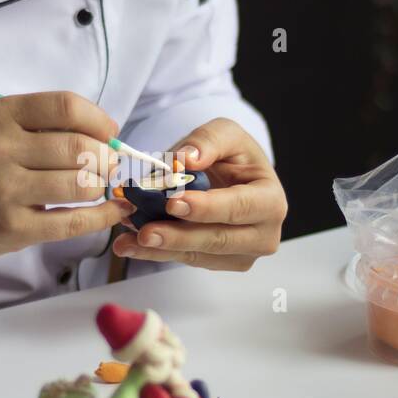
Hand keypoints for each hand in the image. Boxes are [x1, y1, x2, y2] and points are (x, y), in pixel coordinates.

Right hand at [0, 91, 133, 262]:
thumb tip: (105, 138)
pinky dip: (103, 216)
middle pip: (79, 148)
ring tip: (98, 185)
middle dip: (105, 157)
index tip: (109, 133)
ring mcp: (7, 191)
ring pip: (81, 185)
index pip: (66, 106)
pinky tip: (115, 211)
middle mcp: (1, 149)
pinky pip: (74, 222)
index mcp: (0, 116)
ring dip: (101, 185)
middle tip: (108, 164)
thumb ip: (40, 126)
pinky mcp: (14, 228)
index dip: (98, 120)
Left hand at [112, 118, 285, 270]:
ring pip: (198, 255)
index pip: (239, 207)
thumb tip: (185, 160)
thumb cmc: (232, 156)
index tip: (173, 203)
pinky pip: (186, 260)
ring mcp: (242, 254)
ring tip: (127, 241)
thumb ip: (207, 141)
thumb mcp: (224, 134)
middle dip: (178, 236)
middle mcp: (263, 234)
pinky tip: (131, 244)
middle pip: (218, 240)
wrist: (230, 177)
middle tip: (145, 231)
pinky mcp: (219, 263)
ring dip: (160, 249)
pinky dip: (156, 253)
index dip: (207, 207)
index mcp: (270, 200)